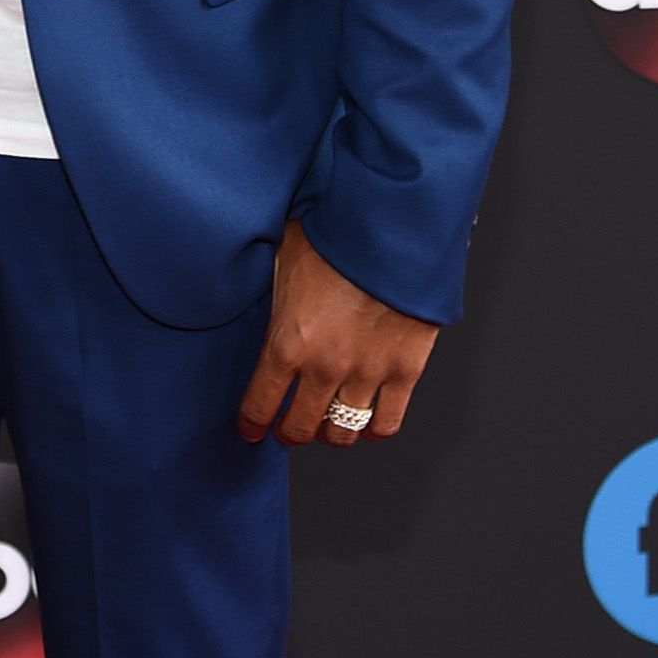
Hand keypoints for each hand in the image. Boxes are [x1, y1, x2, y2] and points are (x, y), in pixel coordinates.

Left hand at [237, 218, 436, 446]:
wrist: (393, 224)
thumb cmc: (337, 232)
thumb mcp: (284, 260)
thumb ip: (273, 291)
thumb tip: (258, 289)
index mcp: (286, 342)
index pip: (260, 405)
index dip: (253, 422)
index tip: (252, 427)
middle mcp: (324, 366)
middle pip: (300, 427)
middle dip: (289, 431)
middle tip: (288, 428)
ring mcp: (366, 372)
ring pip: (342, 431)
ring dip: (331, 433)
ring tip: (328, 425)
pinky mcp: (405, 370)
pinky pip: (388, 422)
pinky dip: (374, 429)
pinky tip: (367, 423)